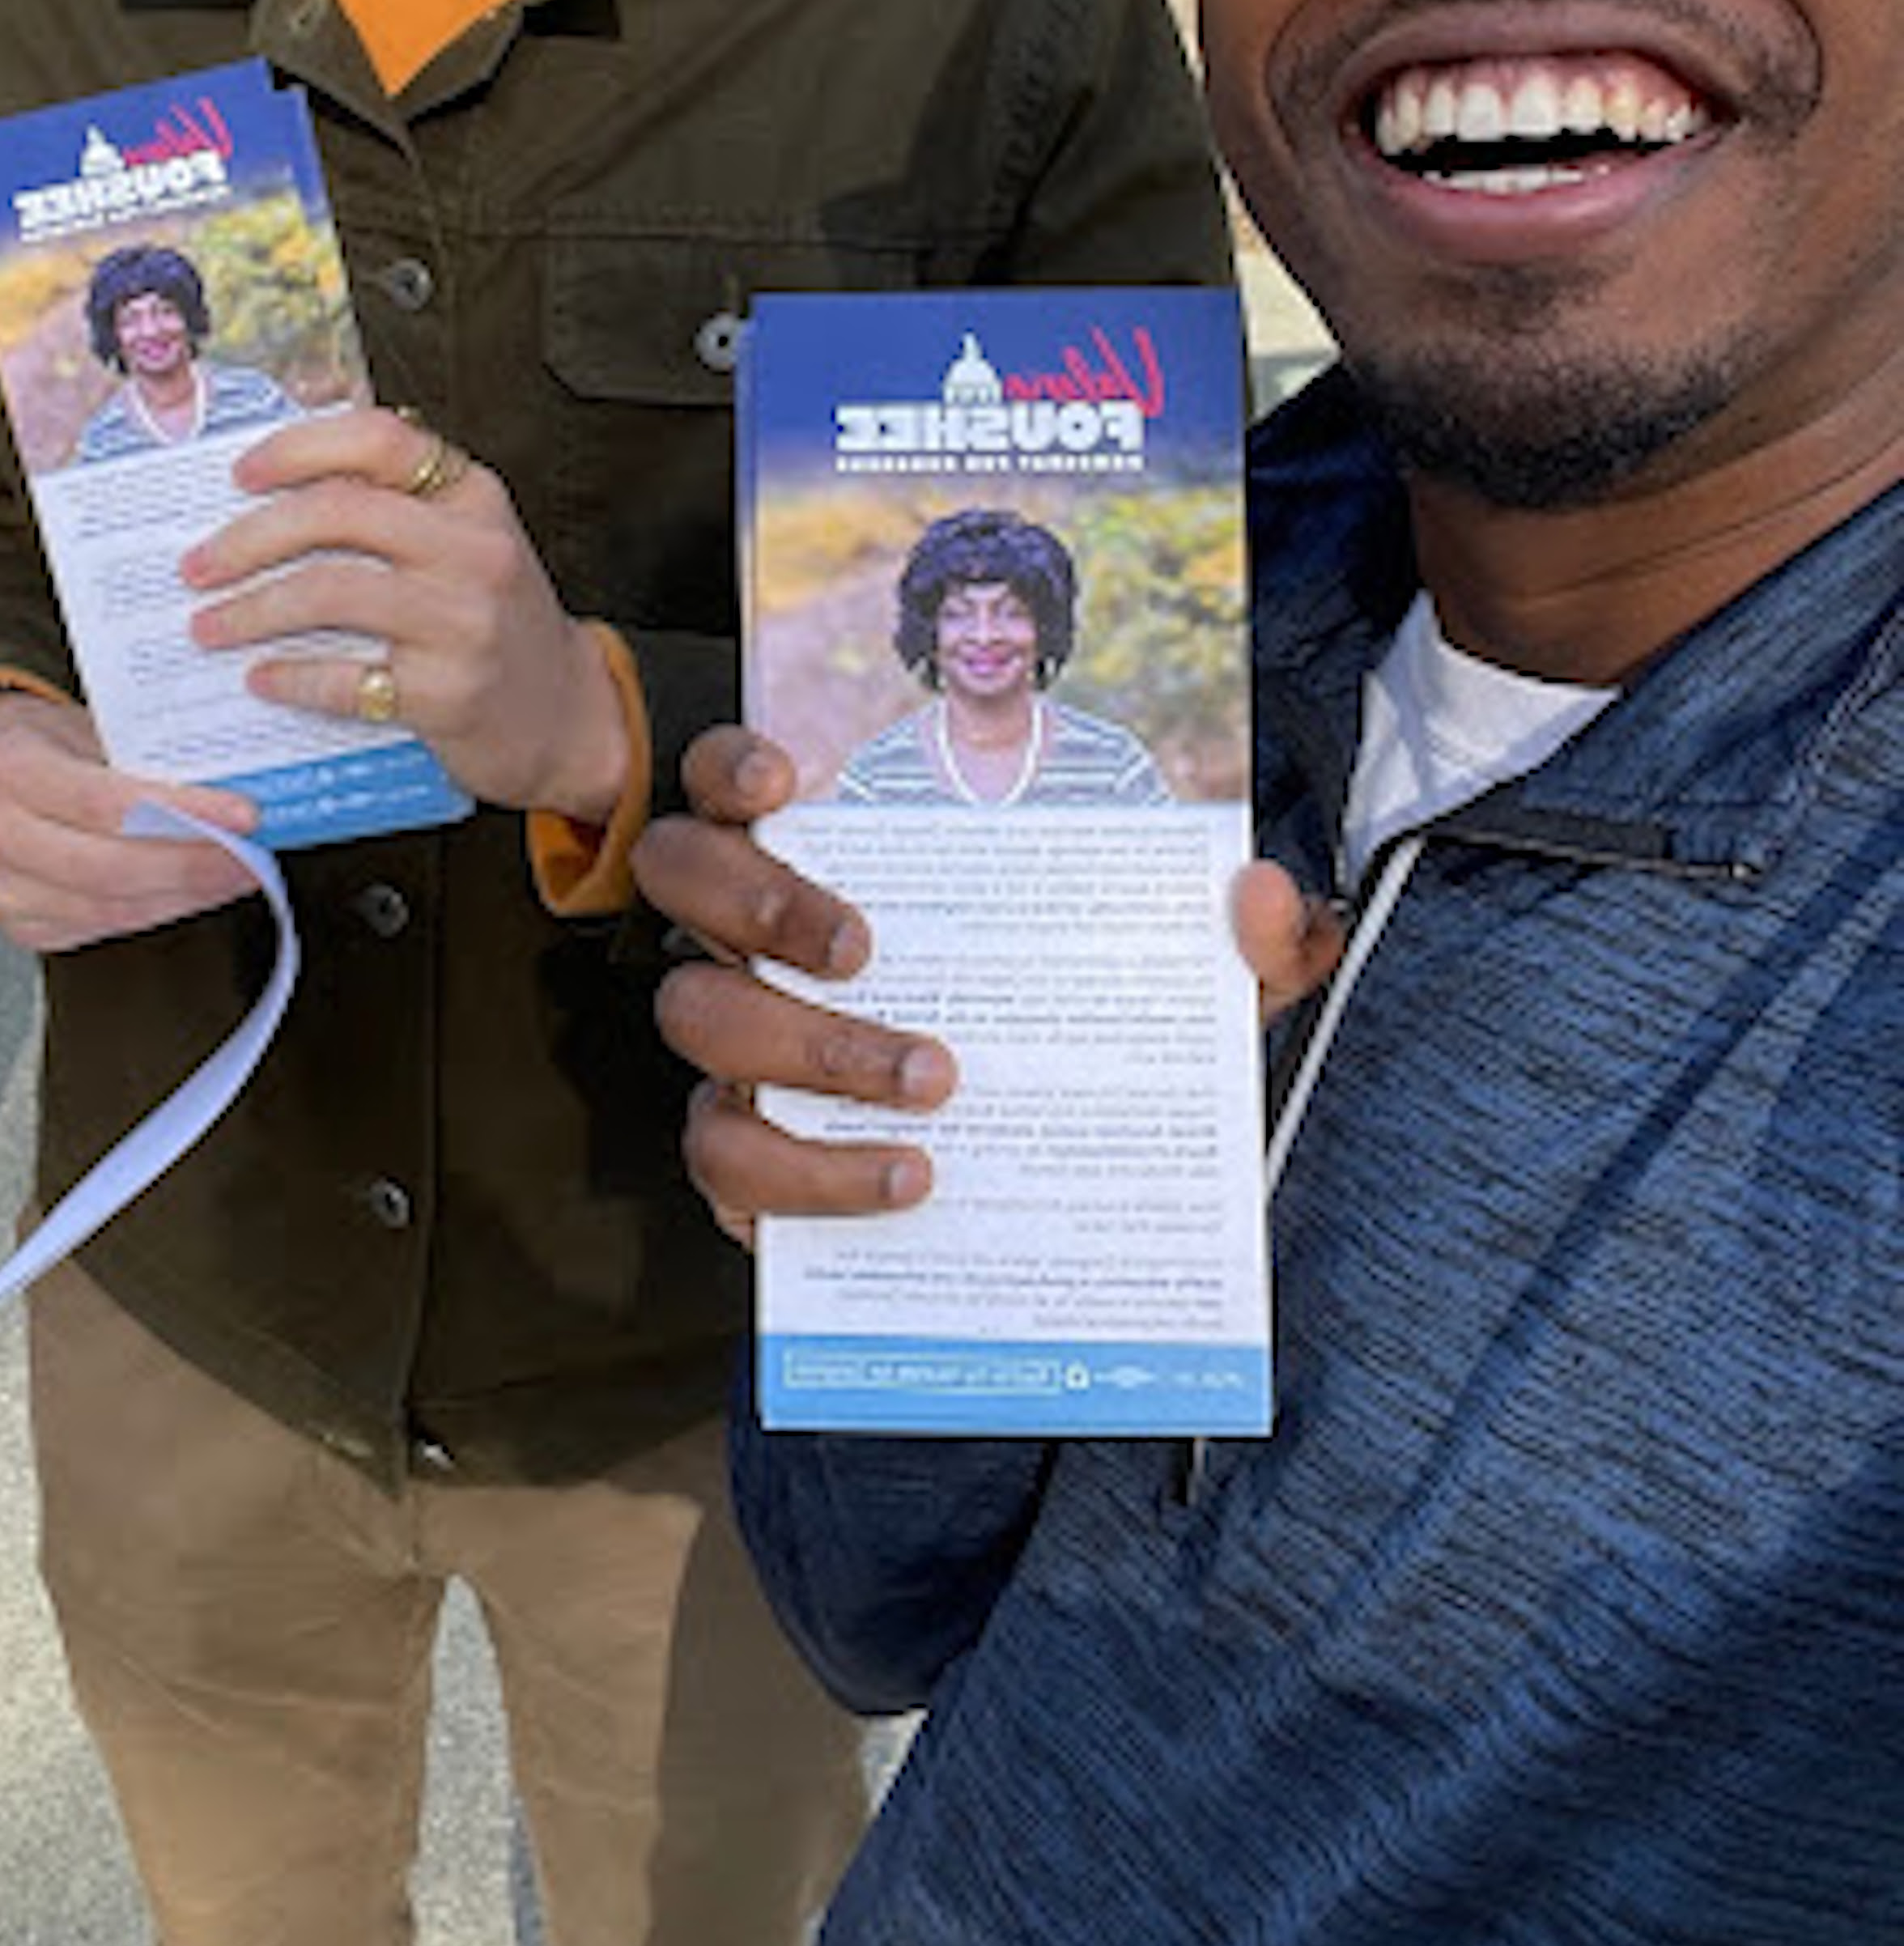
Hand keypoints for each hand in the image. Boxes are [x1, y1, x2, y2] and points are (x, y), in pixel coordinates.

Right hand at [0, 691, 264, 954]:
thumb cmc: (40, 742)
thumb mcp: (86, 724)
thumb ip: (144, 759)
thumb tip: (231, 787)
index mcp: (12, 768)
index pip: (108, 803)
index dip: (184, 814)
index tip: (244, 815)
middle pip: (111, 869)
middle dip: (195, 867)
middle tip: (252, 856)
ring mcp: (3, 889)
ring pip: (111, 909)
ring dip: (185, 896)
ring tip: (235, 875)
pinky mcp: (21, 925)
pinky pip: (101, 930)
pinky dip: (156, 912)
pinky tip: (191, 893)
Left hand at [183, 408, 628, 820]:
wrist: (571, 717)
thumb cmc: (497, 623)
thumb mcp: (466, 544)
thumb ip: (395, 508)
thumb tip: (275, 487)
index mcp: (473, 496)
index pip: (380, 440)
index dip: (300, 447)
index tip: (240, 473)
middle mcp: (475, 548)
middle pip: (339, 513)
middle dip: (250, 537)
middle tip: (197, 565)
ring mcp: (465, 621)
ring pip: (332, 591)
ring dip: (252, 608)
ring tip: (208, 625)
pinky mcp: (451, 692)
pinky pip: (347, 678)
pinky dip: (290, 677)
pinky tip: (261, 679)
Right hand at [639, 736, 1350, 1248]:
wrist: (1066, 1177)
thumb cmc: (1088, 1031)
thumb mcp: (1185, 985)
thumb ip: (1250, 941)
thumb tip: (1266, 897)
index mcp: (827, 857)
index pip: (726, 776)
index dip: (729, 761)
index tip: (793, 775)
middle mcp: (755, 939)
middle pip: (680, 875)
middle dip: (759, 901)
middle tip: (867, 948)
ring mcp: (739, 1049)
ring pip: (692, 1021)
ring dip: (803, 1049)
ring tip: (930, 1084)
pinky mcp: (745, 1157)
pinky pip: (725, 1164)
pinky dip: (806, 1179)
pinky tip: (908, 1183)